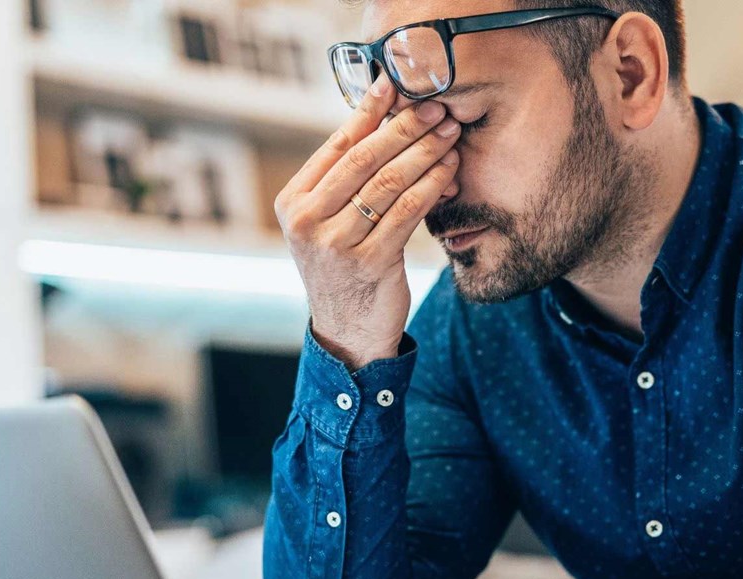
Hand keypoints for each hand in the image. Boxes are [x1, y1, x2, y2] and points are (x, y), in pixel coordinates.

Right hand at [275, 75, 461, 369]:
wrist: (347, 331)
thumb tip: (384, 118)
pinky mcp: (369, 261)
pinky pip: (407, 211)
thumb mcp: (331, 221)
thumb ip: (347, 179)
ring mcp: (335, 242)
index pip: (336, 145)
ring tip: (449, 133)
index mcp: (293, 201)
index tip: (396, 84)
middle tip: (436, 106)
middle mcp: (307, 220)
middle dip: (405, 127)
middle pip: (364, 159)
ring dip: (424, 152)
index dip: (368, 111)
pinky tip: (449, 171)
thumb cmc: (345, 266)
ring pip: (388, 182)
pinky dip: (431, 186)